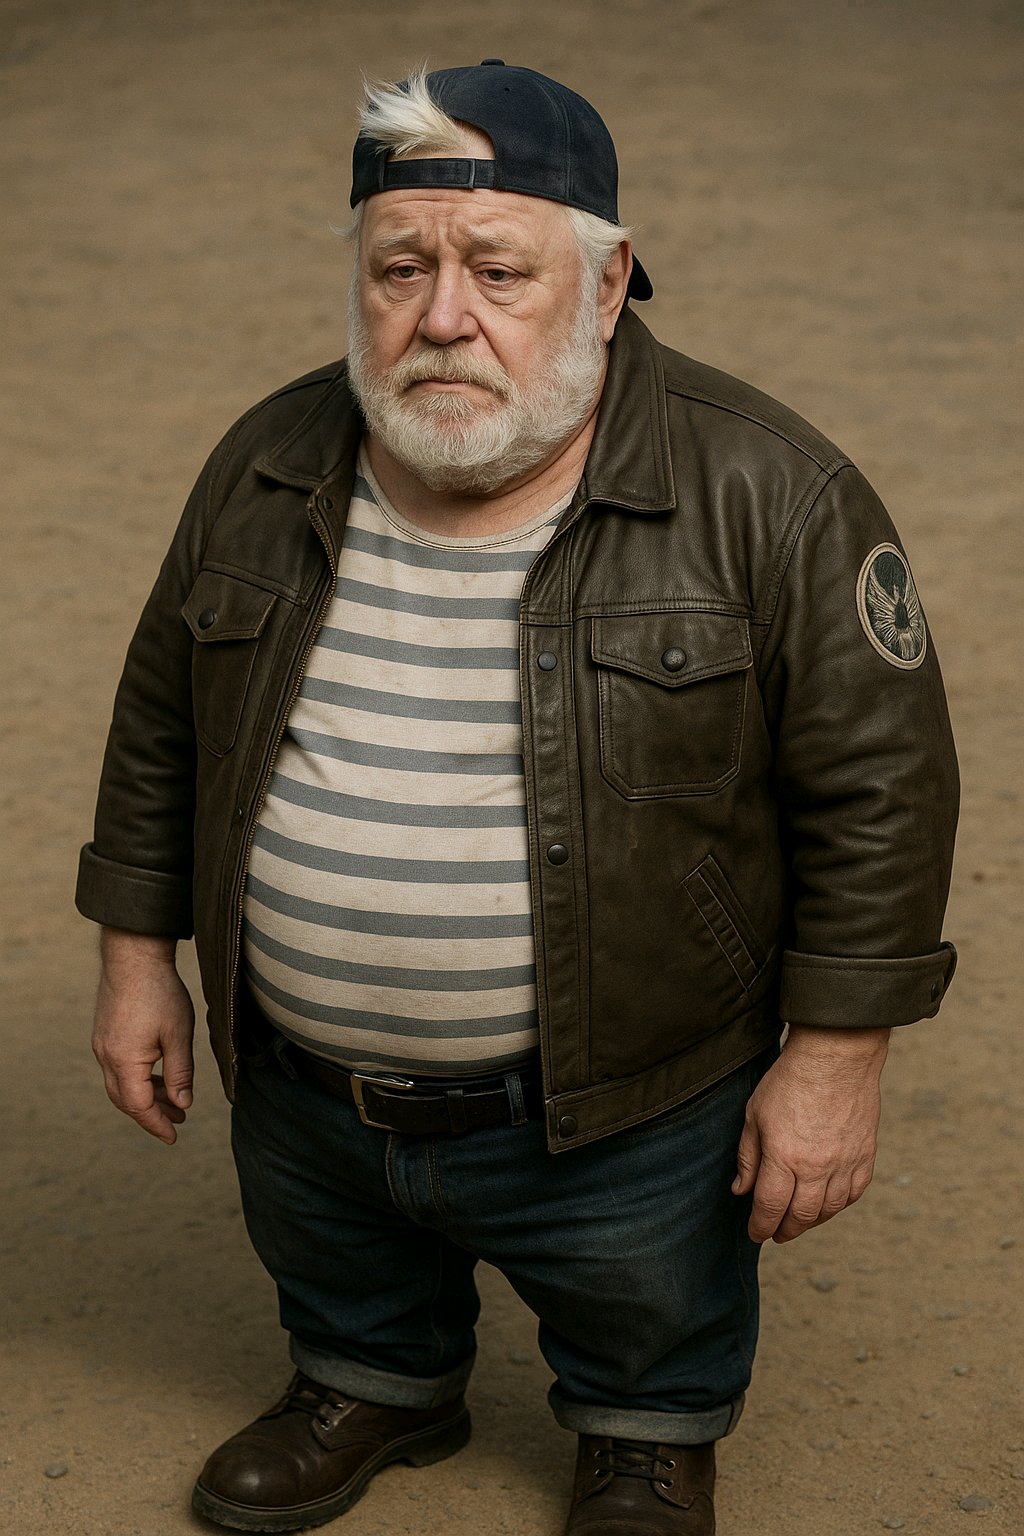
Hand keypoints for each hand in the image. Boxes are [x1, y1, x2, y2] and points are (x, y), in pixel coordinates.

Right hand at [92, 927, 195, 1144]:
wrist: (134, 957)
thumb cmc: (160, 993)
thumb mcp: (178, 1035)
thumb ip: (180, 1073)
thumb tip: (183, 1103)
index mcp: (124, 1061)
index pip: (139, 1106)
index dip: (157, 1124)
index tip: (174, 1136)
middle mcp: (106, 1057)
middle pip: (126, 1100)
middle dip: (152, 1113)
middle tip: (179, 1120)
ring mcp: (102, 1045)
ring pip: (121, 1084)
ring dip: (147, 1095)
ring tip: (175, 1100)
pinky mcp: (105, 1034)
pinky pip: (119, 1068)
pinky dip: (139, 1078)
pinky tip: (158, 1075)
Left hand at [732, 1025, 889, 1242]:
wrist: (835, 1056)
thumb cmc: (790, 1080)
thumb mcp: (754, 1114)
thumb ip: (748, 1156)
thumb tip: (741, 1190)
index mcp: (784, 1156)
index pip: (770, 1207)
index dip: (761, 1226)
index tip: (756, 1233)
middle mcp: (816, 1166)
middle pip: (801, 1216)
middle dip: (785, 1230)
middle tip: (776, 1233)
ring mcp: (844, 1163)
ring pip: (829, 1209)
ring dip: (812, 1221)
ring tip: (799, 1220)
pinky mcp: (865, 1156)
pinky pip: (853, 1194)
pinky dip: (838, 1205)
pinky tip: (827, 1203)